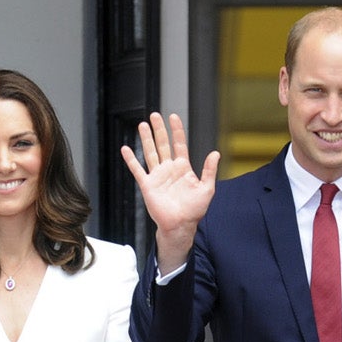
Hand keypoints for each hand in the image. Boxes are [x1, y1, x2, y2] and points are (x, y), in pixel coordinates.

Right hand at [120, 112, 219, 270]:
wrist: (180, 225)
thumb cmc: (194, 211)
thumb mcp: (206, 189)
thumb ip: (209, 171)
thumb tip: (215, 153)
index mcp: (183, 169)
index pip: (179, 144)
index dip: (177, 131)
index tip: (173, 117)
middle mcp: (169, 169)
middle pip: (163, 144)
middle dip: (159, 130)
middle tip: (155, 115)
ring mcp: (157, 176)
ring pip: (150, 153)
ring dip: (146, 139)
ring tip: (143, 125)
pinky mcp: (147, 185)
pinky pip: (137, 169)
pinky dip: (131, 159)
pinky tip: (125, 149)